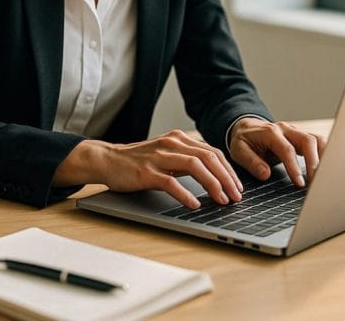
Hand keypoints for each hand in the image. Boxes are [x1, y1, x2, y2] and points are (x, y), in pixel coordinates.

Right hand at [54, 129, 243, 208]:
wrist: (107, 160)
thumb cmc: (137, 161)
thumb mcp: (166, 154)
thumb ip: (187, 159)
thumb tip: (215, 176)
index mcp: (178, 139)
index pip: (213, 152)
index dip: (229, 170)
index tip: (238, 187)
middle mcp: (171, 144)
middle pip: (209, 158)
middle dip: (227, 178)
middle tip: (236, 196)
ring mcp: (158, 157)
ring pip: (195, 166)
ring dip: (213, 184)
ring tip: (222, 200)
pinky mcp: (146, 172)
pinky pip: (171, 183)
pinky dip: (186, 194)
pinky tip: (194, 205)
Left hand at [228, 118, 326, 187]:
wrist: (247, 128)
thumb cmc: (244, 141)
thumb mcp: (238, 151)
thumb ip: (251, 162)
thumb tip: (265, 174)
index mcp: (270, 132)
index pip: (287, 149)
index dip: (295, 167)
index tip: (299, 183)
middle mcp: (286, 129)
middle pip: (308, 141)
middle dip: (314, 163)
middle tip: (316, 182)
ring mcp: (296, 132)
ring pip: (317, 140)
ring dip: (325, 157)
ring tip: (327, 176)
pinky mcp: (302, 137)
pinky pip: (319, 143)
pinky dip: (327, 154)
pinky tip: (329, 168)